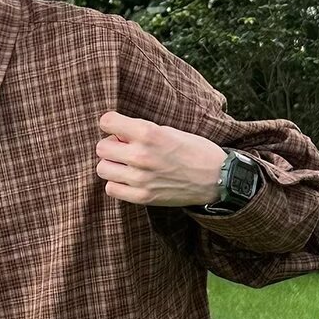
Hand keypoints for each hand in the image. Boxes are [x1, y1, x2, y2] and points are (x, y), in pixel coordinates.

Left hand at [96, 111, 225, 206]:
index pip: (106, 121)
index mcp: (149, 132)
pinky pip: (111, 189)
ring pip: (102, 169)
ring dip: (112, 166)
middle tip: (125, 149)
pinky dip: (117, 184)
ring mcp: (140, 178)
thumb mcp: (167, 130)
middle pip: (101, 147)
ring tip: (127, 165)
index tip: (118, 128)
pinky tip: (130, 180)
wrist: (217, 177)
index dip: (111, 124)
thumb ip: (139, 132)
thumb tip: (113, 136)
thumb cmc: (192, 150)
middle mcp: (141, 155)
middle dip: (111, 146)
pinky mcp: (142, 197)